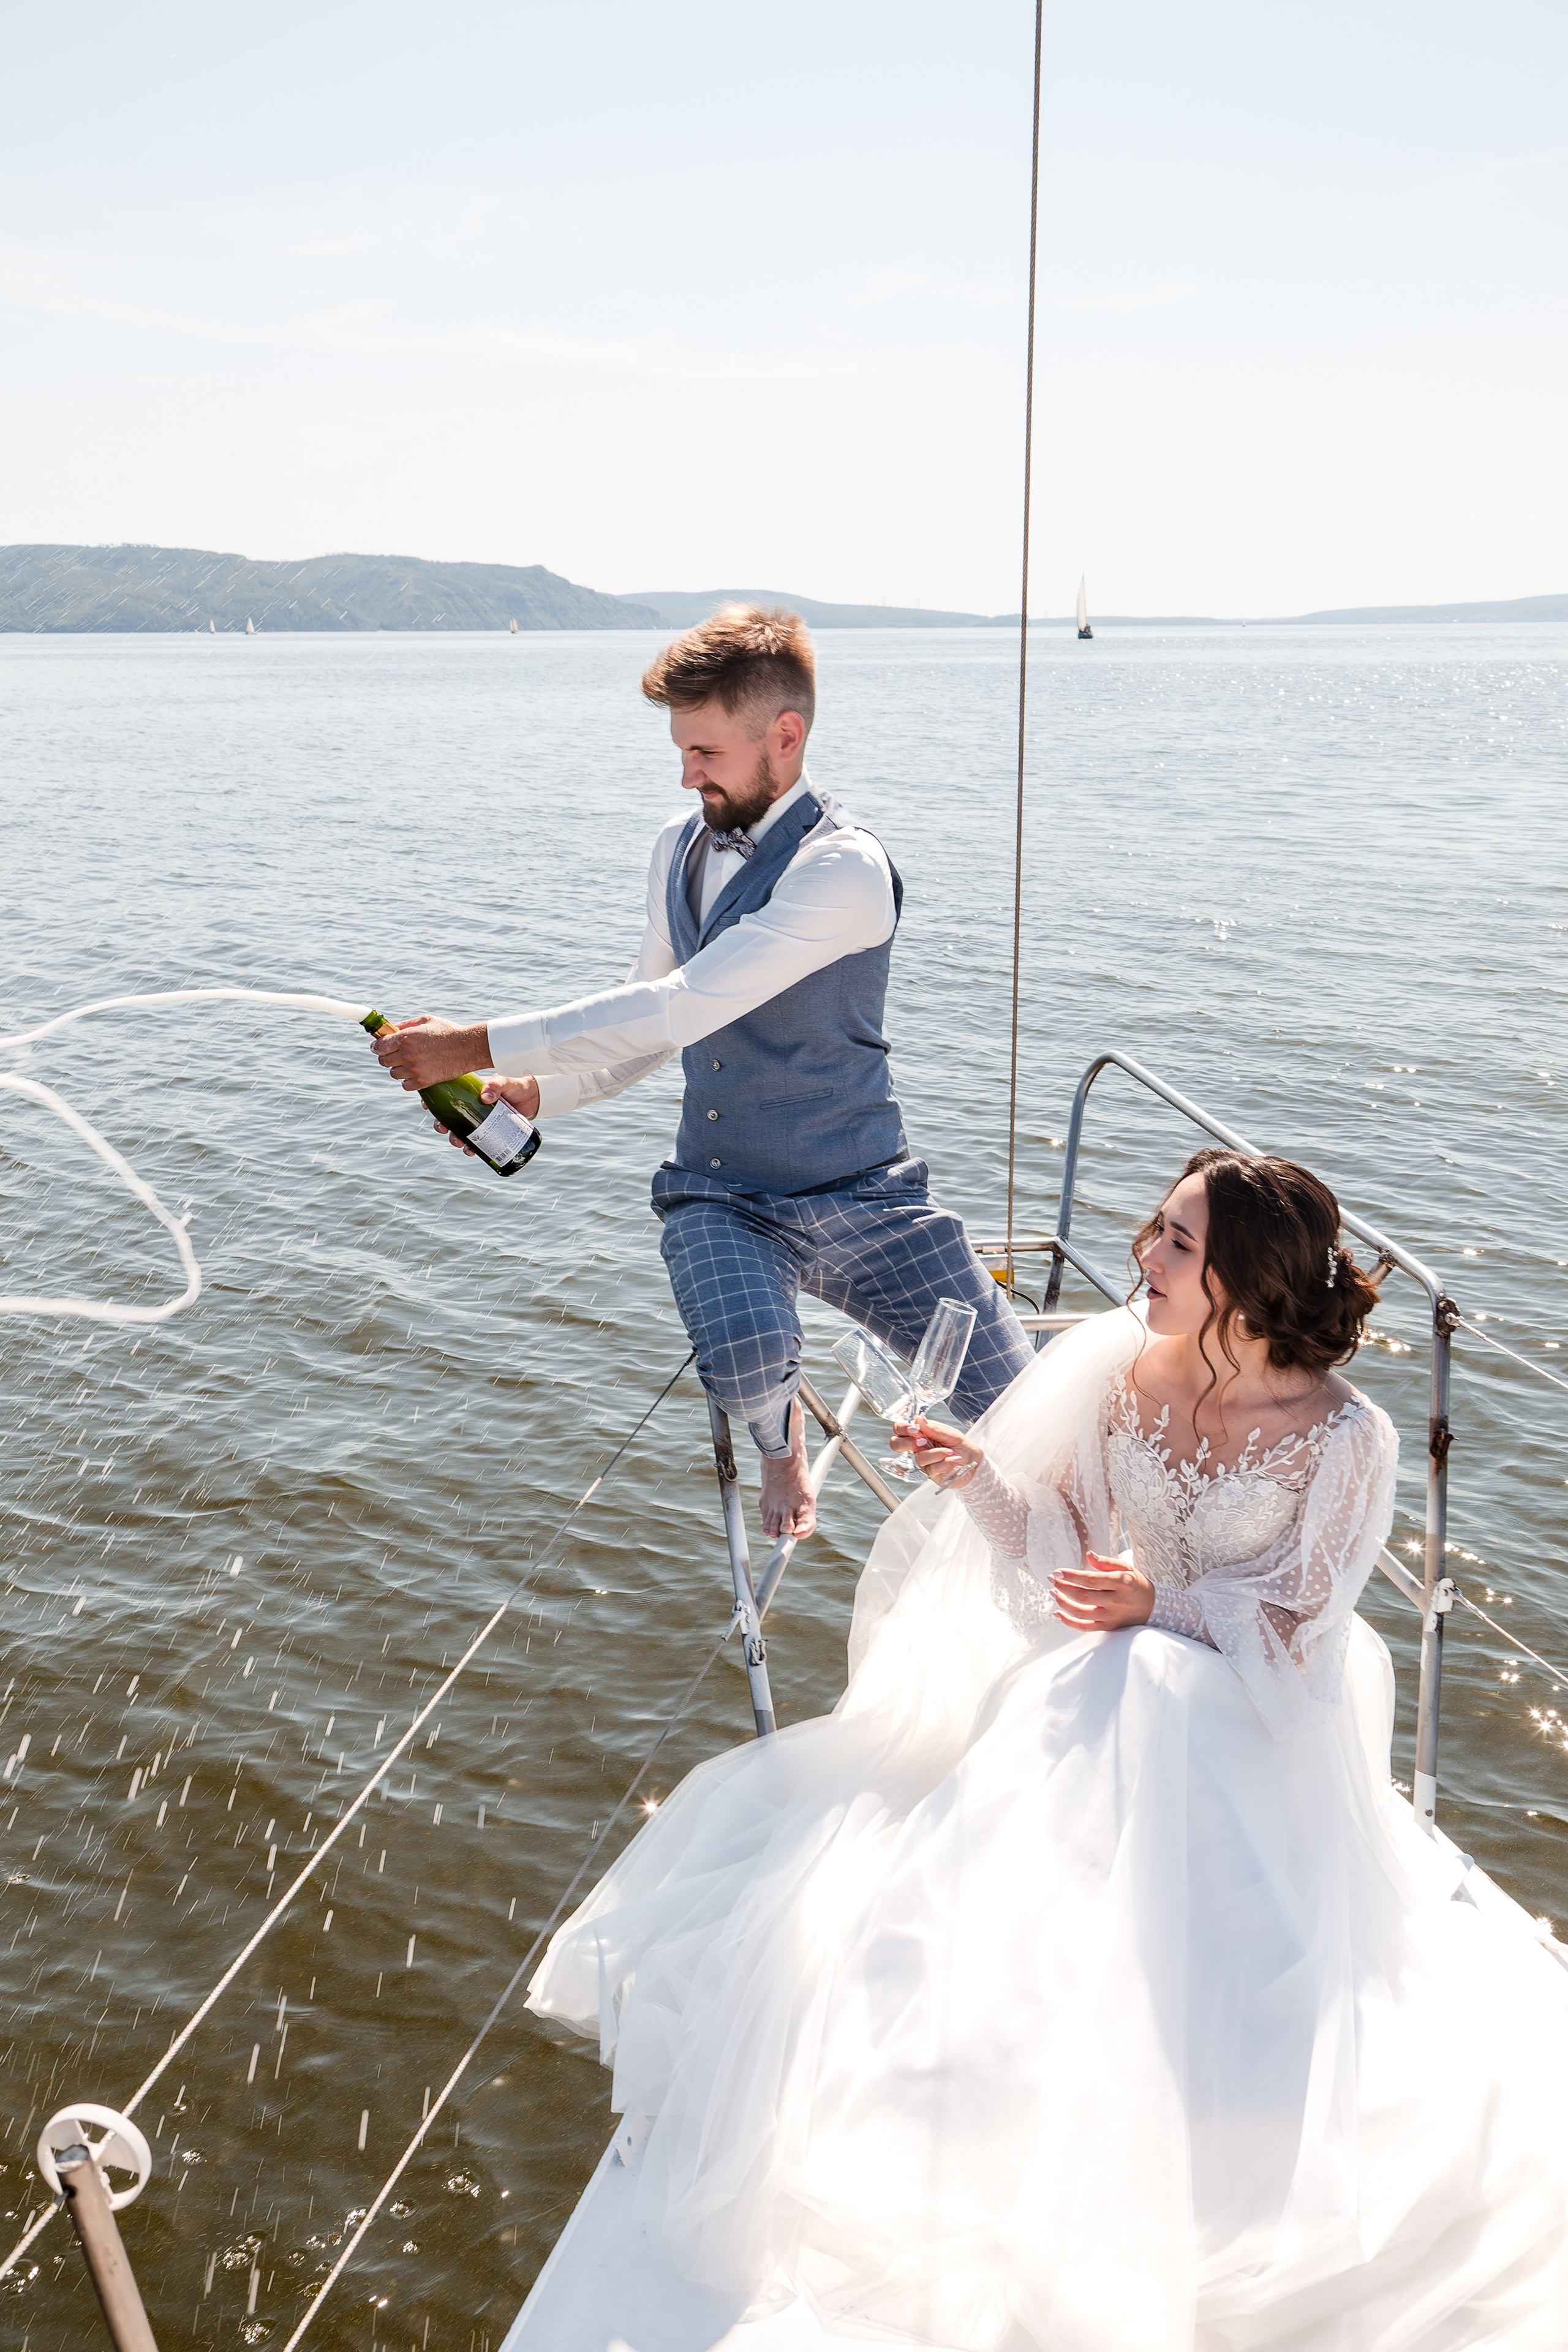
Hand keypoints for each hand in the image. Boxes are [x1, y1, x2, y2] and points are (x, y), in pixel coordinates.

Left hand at [369, 1013, 490, 1091]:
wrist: (468, 1047)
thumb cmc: (448, 1031)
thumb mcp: (426, 1020)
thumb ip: (405, 1024)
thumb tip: (390, 1029)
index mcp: (405, 1037)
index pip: (378, 1046)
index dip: (377, 1046)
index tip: (379, 1047)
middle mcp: (407, 1054)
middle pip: (383, 1061)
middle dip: (388, 1057)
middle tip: (396, 1055)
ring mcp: (414, 1069)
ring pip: (393, 1073)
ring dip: (398, 1069)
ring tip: (409, 1064)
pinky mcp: (423, 1081)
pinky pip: (405, 1085)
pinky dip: (407, 1081)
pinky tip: (415, 1074)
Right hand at [435, 1076, 541, 1153]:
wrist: (532, 1100)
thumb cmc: (516, 1087)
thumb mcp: (505, 1082)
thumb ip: (496, 1085)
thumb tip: (485, 1096)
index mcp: (468, 1091)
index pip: (446, 1094)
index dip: (433, 1101)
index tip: (428, 1106)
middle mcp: (469, 1106)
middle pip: (447, 1116)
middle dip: (441, 1124)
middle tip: (444, 1129)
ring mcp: (477, 1119)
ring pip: (459, 1131)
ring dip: (454, 1139)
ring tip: (458, 1143)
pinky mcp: (487, 1130)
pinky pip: (474, 1141)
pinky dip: (470, 1148)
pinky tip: (471, 1151)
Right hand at [892, 1417, 982, 1491]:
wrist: (976, 1463)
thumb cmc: (963, 1446)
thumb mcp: (952, 1434)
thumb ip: (935, 1429)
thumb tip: (918, 1420)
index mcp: (922, 1434)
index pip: (901, 1429)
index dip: (901, 1428)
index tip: (913, 1429)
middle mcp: (920, 1447)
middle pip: (896, 1444)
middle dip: (908, 1443)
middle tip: (924, 1442)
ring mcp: (924, 1462)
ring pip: (919, 1458)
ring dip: (937, 1453)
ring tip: (951, 1452)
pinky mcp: (931, 1474)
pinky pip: (932, 1469)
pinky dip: (946, 1463)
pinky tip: (954, 1460)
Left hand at [1053, 1551, 1154, 1632]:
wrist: (1152, 1607)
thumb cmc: (1135, 1583)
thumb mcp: (1125, 1568)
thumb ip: (1106, 1562)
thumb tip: (1088, 1555)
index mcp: (1121, 1583)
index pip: (1092, 1580)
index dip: (1072, 1576)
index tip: (1057, 1572)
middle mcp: (1116, 1601)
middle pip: (1083, 1596)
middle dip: (1063, 1587)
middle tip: (1051, 1579)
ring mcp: (1112, 1616)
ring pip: (1081, 1612)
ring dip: (1063, 1603)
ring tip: (1053, 1592)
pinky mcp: (1108, 1627)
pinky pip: (1084, 1627)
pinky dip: (1068, 1622)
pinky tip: (1058, 1612)